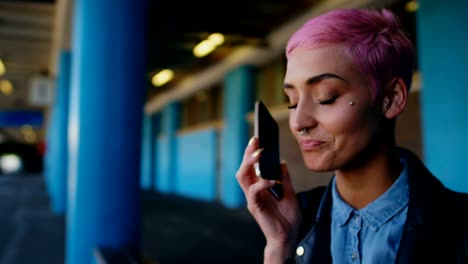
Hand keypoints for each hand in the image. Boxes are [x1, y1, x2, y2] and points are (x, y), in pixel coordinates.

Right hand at [236, 137, 300, 262]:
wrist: (288, 236)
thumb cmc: (287, 217)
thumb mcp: (289, 192)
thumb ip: (284, 178)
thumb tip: (280, 162)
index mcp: (259, 186)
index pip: (251, 166)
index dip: (251, 152)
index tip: (257, 137)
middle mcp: (253, 190)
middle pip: (243, 168)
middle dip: (247, 152)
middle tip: (256, 139)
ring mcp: (252, 198)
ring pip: (242, 177)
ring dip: (249, 163)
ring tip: (259, 153)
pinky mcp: (255, 207)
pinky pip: (254, 191)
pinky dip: (262, 183)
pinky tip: (273, 180)